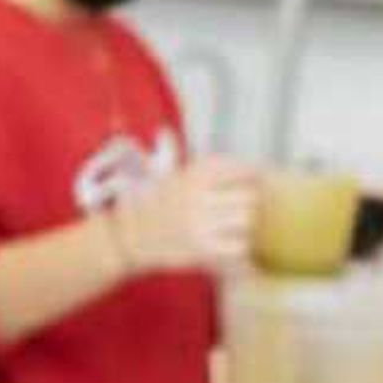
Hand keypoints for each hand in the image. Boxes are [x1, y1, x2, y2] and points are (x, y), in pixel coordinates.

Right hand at [106, 156, 260, 274]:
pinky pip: (239, 248)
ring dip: (243, 227)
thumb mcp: (156, 174)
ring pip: (246, 222)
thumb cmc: (142, 207)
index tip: (259, 179)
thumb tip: (165, 133)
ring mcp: (201, 223)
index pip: (240, 168)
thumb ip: (170, 153)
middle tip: (241, 210)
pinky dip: (238, 249)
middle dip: (247, 204)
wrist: (124, 239)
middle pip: (248, 197)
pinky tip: (229, 249)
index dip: (255, 174)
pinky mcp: (201, 249)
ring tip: (233, 230)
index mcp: (192, 174)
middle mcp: (199, 196)